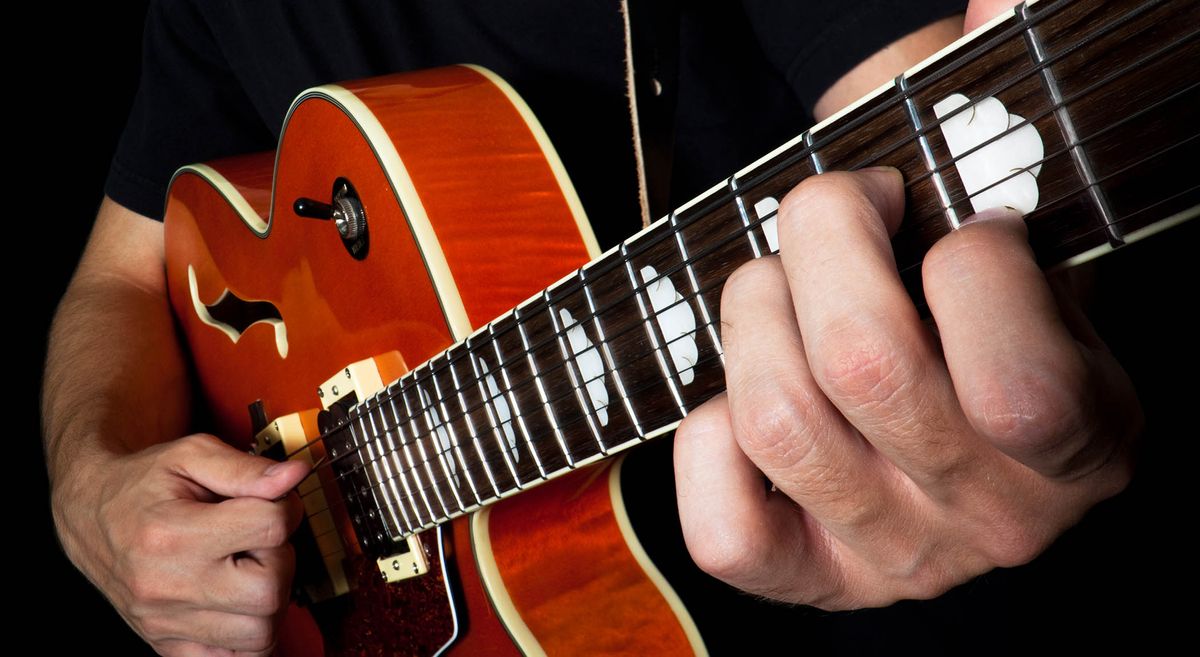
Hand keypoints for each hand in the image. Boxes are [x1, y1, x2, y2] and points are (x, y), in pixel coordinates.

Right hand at [52, 433, 308, 655]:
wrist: (92, 513)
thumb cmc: (142, 485)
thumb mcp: (190, 456)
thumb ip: (245, 468)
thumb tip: (293, 476)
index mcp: (172, 533)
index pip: (269, 526)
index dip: (286, 507)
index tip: (275, 503)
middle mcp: (166, 585)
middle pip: (269, 589)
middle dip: (280, 559)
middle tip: (260, 541)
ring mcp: (166, 622)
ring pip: (260, 632)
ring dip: (269, 598)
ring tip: (248, 569)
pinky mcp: (168, 645)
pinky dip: (249, 635)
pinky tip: (238, 601)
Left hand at [672, 168, 1138, 607]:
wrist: (963, 406)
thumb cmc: (988, 307)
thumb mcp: (1034, 236)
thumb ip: (1009, 135)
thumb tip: (988, 1)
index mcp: (1086, 440)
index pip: (1017, 383)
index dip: (970, 264)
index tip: (955, 226)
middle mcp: (995, 516)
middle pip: (863, 367)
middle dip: (823, 239)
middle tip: (834, 211)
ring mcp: (898, 558)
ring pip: (777, 422)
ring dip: (752, 314)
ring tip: (776, 288)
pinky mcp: (810, 580)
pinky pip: (725, 531)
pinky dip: (705, 444)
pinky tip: (740, 399)